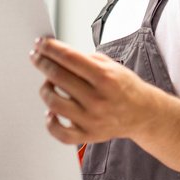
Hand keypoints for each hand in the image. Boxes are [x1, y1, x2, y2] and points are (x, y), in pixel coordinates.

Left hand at [29, 37, 154, 144]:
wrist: (143, 114)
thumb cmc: (125, 87)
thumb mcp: (111, 66)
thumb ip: (85, 59)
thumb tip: (57, 53)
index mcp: (105, 78)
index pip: (69, 58)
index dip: (50, 48)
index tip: (40, 43)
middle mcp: (97, 99)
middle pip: (58, 77)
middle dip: (42, 62)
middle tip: (36, 57)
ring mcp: (91, 120)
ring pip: (53, 103)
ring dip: (45, 88)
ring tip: (48, 83)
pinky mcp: (88, 135)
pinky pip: (59, 132)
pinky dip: (50, 121)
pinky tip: (52, 111)